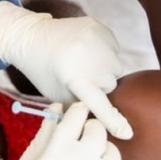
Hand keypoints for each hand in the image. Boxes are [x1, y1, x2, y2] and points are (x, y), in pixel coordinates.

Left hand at [0, 1, 131, 138]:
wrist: (33, 37)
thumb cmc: (44, 71)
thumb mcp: (57, 95)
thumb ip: (80, 107)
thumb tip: (102, 122)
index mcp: (75, 77)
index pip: (100, 104)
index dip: (113, 121)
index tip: (127, 133)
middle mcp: (88, 57)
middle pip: (111, 84)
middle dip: (99, 85)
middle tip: (79, 78)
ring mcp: (96, 39)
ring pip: (116, 66)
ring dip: (104, 69)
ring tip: (82, 63)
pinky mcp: (99, 27)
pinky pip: (114, 48)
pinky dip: (105, 53)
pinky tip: (86, 51)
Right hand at [0, 103, 127, 159]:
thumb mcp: (30, 154)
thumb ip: (48, 129)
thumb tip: (62, 106)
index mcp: (54, 154)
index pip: (76, 116)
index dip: (77, 111)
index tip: (77, 113)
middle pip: (98, 131)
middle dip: (90, 129)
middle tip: (83, 136)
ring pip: (113, 153)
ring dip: (103, 152)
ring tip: (91, 159)